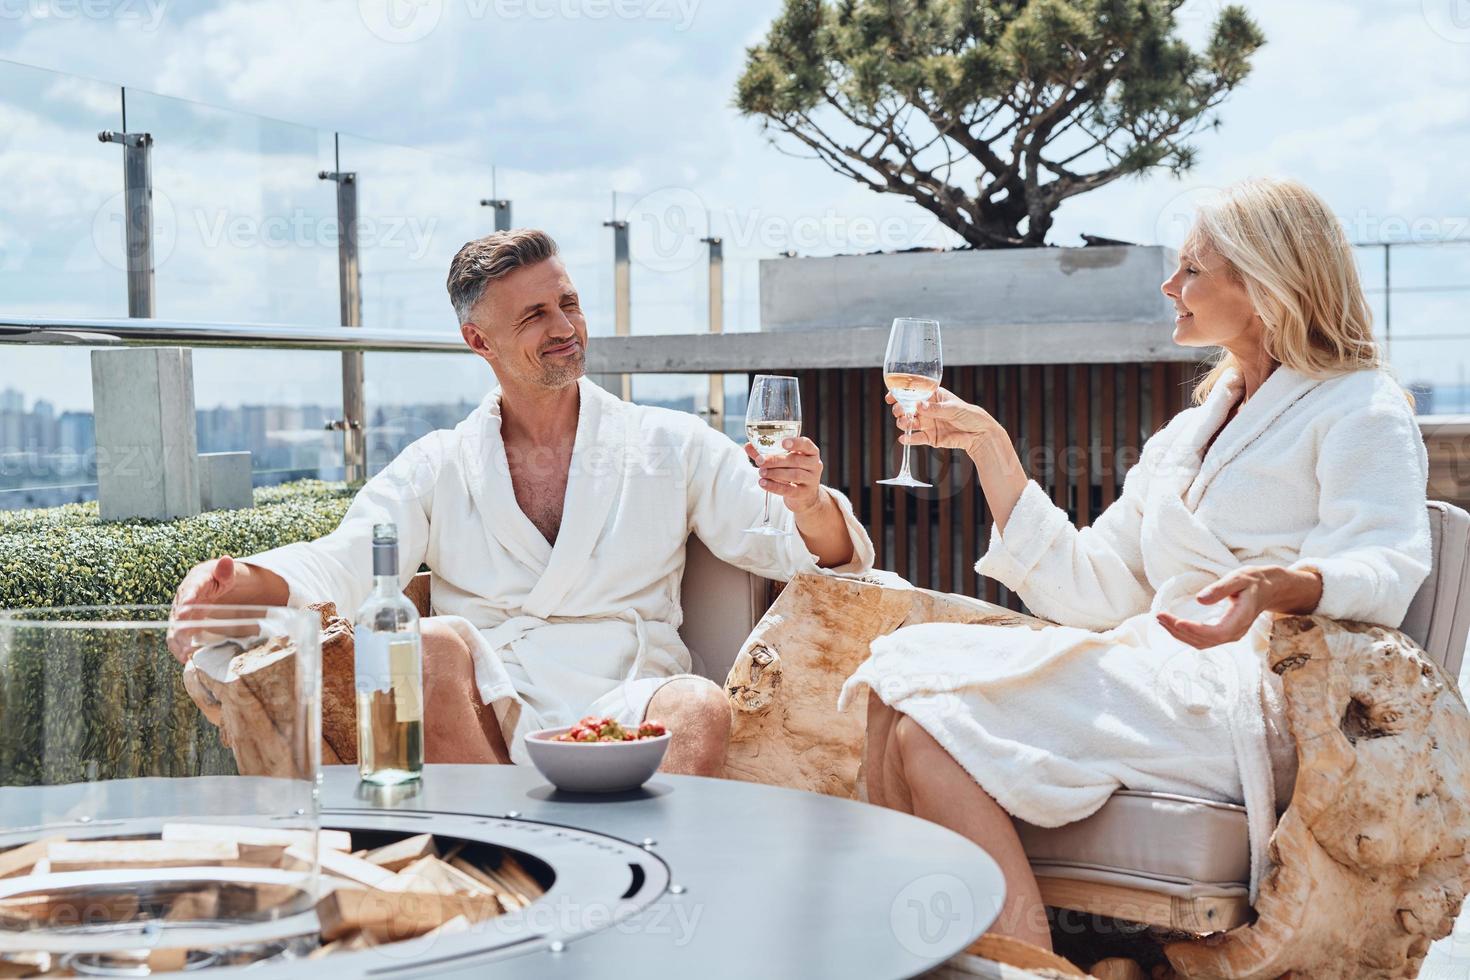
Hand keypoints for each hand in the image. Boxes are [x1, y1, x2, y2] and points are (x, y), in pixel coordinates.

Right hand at [167, 556, 241, 663]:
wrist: (223, 585)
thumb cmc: (225, 577)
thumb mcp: (229, 573)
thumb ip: (226, 570)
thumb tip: (226, 560)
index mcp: (195, 581)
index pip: (190, 589)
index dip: (188, 601)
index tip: (184, 612)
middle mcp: (185, 597)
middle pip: (178, 613)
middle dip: (180, 629)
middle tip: (186, 642)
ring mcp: (184, 613)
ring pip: (176, 628)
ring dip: (179, 643)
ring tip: (186, 656)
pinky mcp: (187, 625)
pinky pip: (180, 637)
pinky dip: (181, 648)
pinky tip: (186, 659)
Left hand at [744, 436, 825, 513]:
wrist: (806, 497)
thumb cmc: (792, 472)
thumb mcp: (783, 461)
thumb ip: (766, 453)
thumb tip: (748, 445)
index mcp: (810, 452)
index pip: (806, 444)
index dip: (795, 442)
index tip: (783, 442)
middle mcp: (814, 464)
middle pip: (795, 460)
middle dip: (776, 460)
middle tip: (760, 461)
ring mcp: (811, 480)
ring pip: (793, 475)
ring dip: (775, 473)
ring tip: (761, 472)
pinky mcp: (804, 493)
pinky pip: (789, 489)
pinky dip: (774, 486)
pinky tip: (763, 483)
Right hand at [888, 387, 1000, 453]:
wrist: (980, 434)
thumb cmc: (970, 415)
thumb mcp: (954, 408)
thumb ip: (936, 408)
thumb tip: (919, 405)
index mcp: (933, 396)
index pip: (913, 392)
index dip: (900, 393)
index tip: (891, 396)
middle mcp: (927, 409)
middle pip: (907, 407)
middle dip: (900, 409)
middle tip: (901, 412)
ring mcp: (927, 423)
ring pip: (908, 422)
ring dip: (903, 422)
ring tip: (906, 423)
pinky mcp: (929, 437)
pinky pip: (916, 438)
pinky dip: (909, 439)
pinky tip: (904, 438)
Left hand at [1156, 565, 1320, 648]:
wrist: (1268, 590)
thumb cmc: (1253, 581)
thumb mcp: (1238, 578)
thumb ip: (1220, 588)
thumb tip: (1199, 599)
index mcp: (1241, 619)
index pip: (1216, 633)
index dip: (1194, 631)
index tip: (1175, 621)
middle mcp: (1235, 633)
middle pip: (1204, 640)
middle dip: (1178, 631)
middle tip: (1159, 616)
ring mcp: (1230, 636)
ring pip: (1200, 643)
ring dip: (1178, 634)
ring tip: (1160, 619)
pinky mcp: (1223, 634)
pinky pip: (1202, 640)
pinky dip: (1185, 634)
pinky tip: (1172, 624)